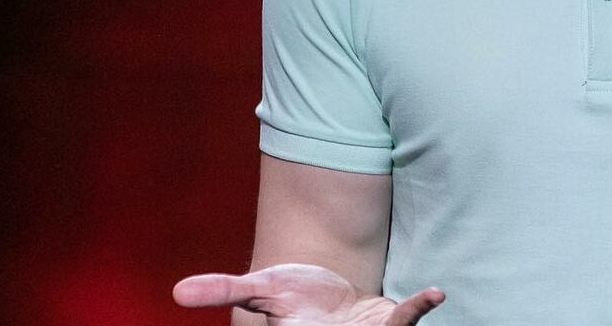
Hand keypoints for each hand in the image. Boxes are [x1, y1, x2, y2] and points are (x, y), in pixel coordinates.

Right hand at [173, 263, 443, 324]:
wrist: (329, 297)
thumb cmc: (296, 298)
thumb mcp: (261, 290)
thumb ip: (225, 289)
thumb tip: (177, 291)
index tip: (311, 323)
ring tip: (425, 301)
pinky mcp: (389, 325)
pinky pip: (406, 321)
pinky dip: (419, 307)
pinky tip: (434, 292)